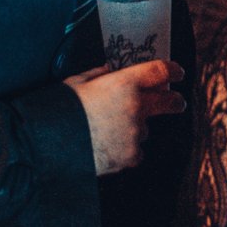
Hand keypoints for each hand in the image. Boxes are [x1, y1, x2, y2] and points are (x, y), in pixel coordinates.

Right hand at [66, 59, 186, 175]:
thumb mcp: (77, 83)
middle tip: (176, 102)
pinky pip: (135, 151)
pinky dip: (126, 149)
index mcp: (124, 84)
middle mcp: (135, 107)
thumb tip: (110, 71)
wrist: (48, 144)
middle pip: (169, 101)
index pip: (159, 72)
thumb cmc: (60, 110)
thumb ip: (99, 74)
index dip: (172, 70)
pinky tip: (106, 146)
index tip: (177, 73)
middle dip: (175, 101)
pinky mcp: (130, 156)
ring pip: (145, 128)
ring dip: (135, 128)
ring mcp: (134, 134)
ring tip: (107, 130)